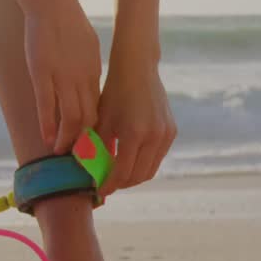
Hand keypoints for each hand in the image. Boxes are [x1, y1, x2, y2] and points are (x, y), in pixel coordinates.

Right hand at [23, 0, 102, 154]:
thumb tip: (88, 81)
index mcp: (93, 72)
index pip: (100, 108)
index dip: (97, 129)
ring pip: (70, 116)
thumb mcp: (87, 46)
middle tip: (82, 157)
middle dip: (87, 141)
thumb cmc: (67, 21)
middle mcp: (81, 78)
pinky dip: (49, 125)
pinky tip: (48, 139)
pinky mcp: (42, 72)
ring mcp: (62, 76)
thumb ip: (88, 66)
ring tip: (62, 152)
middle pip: (89, 117)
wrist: (52, 0)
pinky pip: (48, 105)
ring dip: (67, 138)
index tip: (96, 144)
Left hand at [95, 46, 175, 196]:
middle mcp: (154, 136)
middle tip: (108, 184)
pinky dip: (145, 163)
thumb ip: (96, 148)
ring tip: (119, 174)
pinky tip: (131, 159)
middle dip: (122, 184)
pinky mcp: (171, 131)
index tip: (99, 191)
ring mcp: (166, 134)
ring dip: (134, 176)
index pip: (122, 172)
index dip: (110, 185)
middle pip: (138, 176)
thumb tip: (90, 174)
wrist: (138, 69)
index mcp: (133, 133)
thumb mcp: (101, 121)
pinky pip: (158, 157)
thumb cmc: (113, 92)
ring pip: (151, 169)